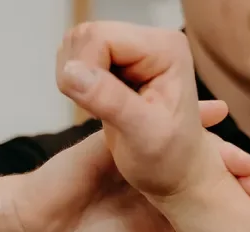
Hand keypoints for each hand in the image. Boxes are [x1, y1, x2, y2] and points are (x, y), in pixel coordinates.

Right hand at [12, 103, 249, 231]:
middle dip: (242, 179)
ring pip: (193, 150)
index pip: (217, 203)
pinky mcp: (124, 140)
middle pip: (213, 174)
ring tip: (246, 164)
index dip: (245, 206)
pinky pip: (157, 124)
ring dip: (223, 153)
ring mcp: (145, 157)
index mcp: (172, 206)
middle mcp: (164, 179)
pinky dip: (185, 119)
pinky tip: (215, 114)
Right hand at [55, 22, 230, 200]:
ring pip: (78, 44)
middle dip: (79, 74)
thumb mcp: (143, 136)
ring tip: (102, 112)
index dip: (85, 70)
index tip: (95, 110)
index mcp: (166, 50)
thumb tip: (71, 71)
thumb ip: (110, 100)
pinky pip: (79, 58)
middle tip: (98, 112)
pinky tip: (99, 107)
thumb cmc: (171, 162)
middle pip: (86, 35)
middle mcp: (152, 42)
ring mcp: (135, 51)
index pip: (100, 37)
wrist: (178, 178)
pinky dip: (77, 82)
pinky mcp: (119, 63)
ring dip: (76, 78)